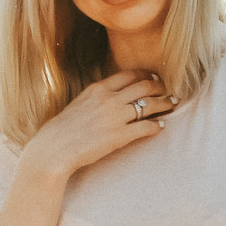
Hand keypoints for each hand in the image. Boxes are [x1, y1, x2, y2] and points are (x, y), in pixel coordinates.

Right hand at [19, 69, 176, 180]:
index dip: (146, 75)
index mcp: (98, 89)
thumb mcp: (78, 105)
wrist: (53, 150)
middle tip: (169, 91)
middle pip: (144, 86)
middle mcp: (109, 99)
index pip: (130, 75)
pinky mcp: (120, 136)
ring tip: (171, 105)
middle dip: (161, 87)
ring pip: (149, 104)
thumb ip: (96, 98)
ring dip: (164, 104)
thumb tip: (109, 98)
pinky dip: (157, 125)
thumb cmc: (60, 131)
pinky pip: (146, 127)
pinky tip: (160, 126)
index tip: (154, 77)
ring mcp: (115, 117)